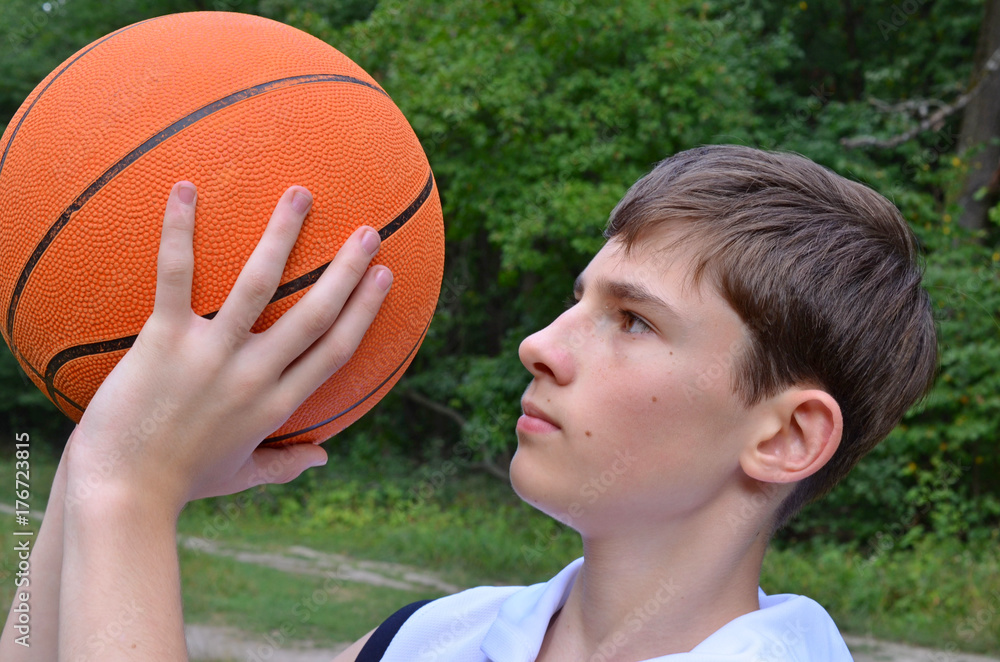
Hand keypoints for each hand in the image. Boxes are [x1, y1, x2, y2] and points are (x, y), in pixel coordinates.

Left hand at [65, 181, 391, 514]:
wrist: (121, 495)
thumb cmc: (178, 484)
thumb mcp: (241, 476)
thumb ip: (285, 464)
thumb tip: (323, 457)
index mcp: (276, 404)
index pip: (335, 349)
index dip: (364, 309)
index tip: (383, 276)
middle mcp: (254, 375)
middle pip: (314, 313)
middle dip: (346, 269)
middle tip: (369, 230)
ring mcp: (211, 355)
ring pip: (258, 284)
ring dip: (282, 235)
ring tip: (300, 193)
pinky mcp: (164, 341)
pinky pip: (176, 276)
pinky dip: (179, 231)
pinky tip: (185, 189)